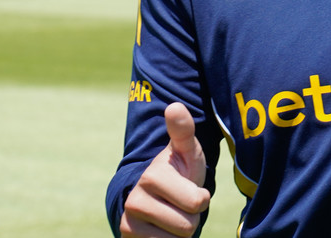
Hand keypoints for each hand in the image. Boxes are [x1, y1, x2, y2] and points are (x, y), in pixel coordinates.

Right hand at [120, 103, 210, 237]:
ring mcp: (129, 223)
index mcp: (152, 177)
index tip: (189, 187)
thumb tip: (175, 107)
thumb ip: (183, 131)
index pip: (197, 203)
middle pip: (188, 226)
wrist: (153, 196)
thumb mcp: (186, 151)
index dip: (201, 198)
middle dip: (191, 217)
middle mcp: (135, 201)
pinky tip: (162, 229)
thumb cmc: (177, 172)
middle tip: (180, 203)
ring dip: (180, 232)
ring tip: (172, 214)